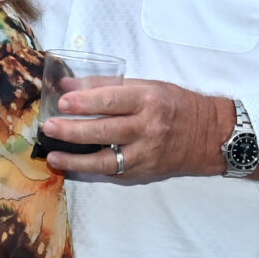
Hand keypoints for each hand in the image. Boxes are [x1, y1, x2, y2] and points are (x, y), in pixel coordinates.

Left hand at [45, 79, 246, 182]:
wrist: (209, 135)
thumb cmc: (175, 104)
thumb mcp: (146, 86)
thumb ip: (106, 86)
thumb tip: (68, 85)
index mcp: (148, 99)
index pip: (111, 101)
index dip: (84, 103)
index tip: (62, 103)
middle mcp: (148, 127)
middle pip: (104, 131)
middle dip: (72, 130)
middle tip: (50, 128)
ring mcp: (146, 153)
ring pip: (105, 160)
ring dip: (75, 160)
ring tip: (53, 156)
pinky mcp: (144, 172)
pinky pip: (113, 172)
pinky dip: (92, 168)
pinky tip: (75, 165)